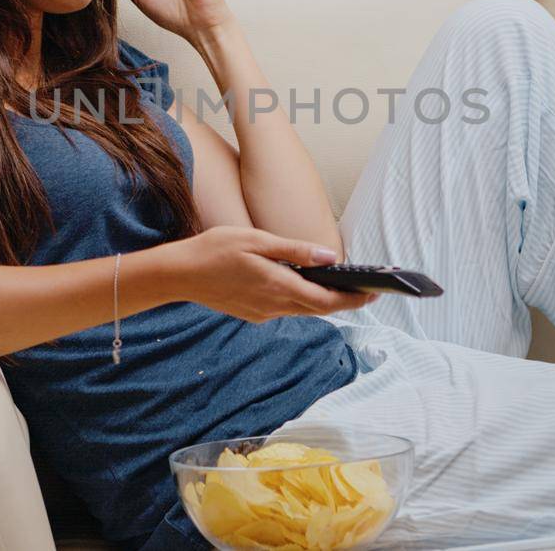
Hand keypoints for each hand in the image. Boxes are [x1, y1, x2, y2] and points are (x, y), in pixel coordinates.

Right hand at [163, 226, 378, 323]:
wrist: (179, 274)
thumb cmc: (215, 249)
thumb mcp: (257, 240)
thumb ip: (295, 250)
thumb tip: (330, 257)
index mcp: (278, 286)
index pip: (327, 301)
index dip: (354, 299)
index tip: (375, 293)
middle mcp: (274, 306)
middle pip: (319, 308)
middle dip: (345, 300)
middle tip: (367, 288)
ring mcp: (262, 313)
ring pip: (302, 309)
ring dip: (322, 299)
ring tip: (340, 284)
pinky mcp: (252, 314)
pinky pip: (284, 308)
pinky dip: (300, 298)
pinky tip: (301, 284)